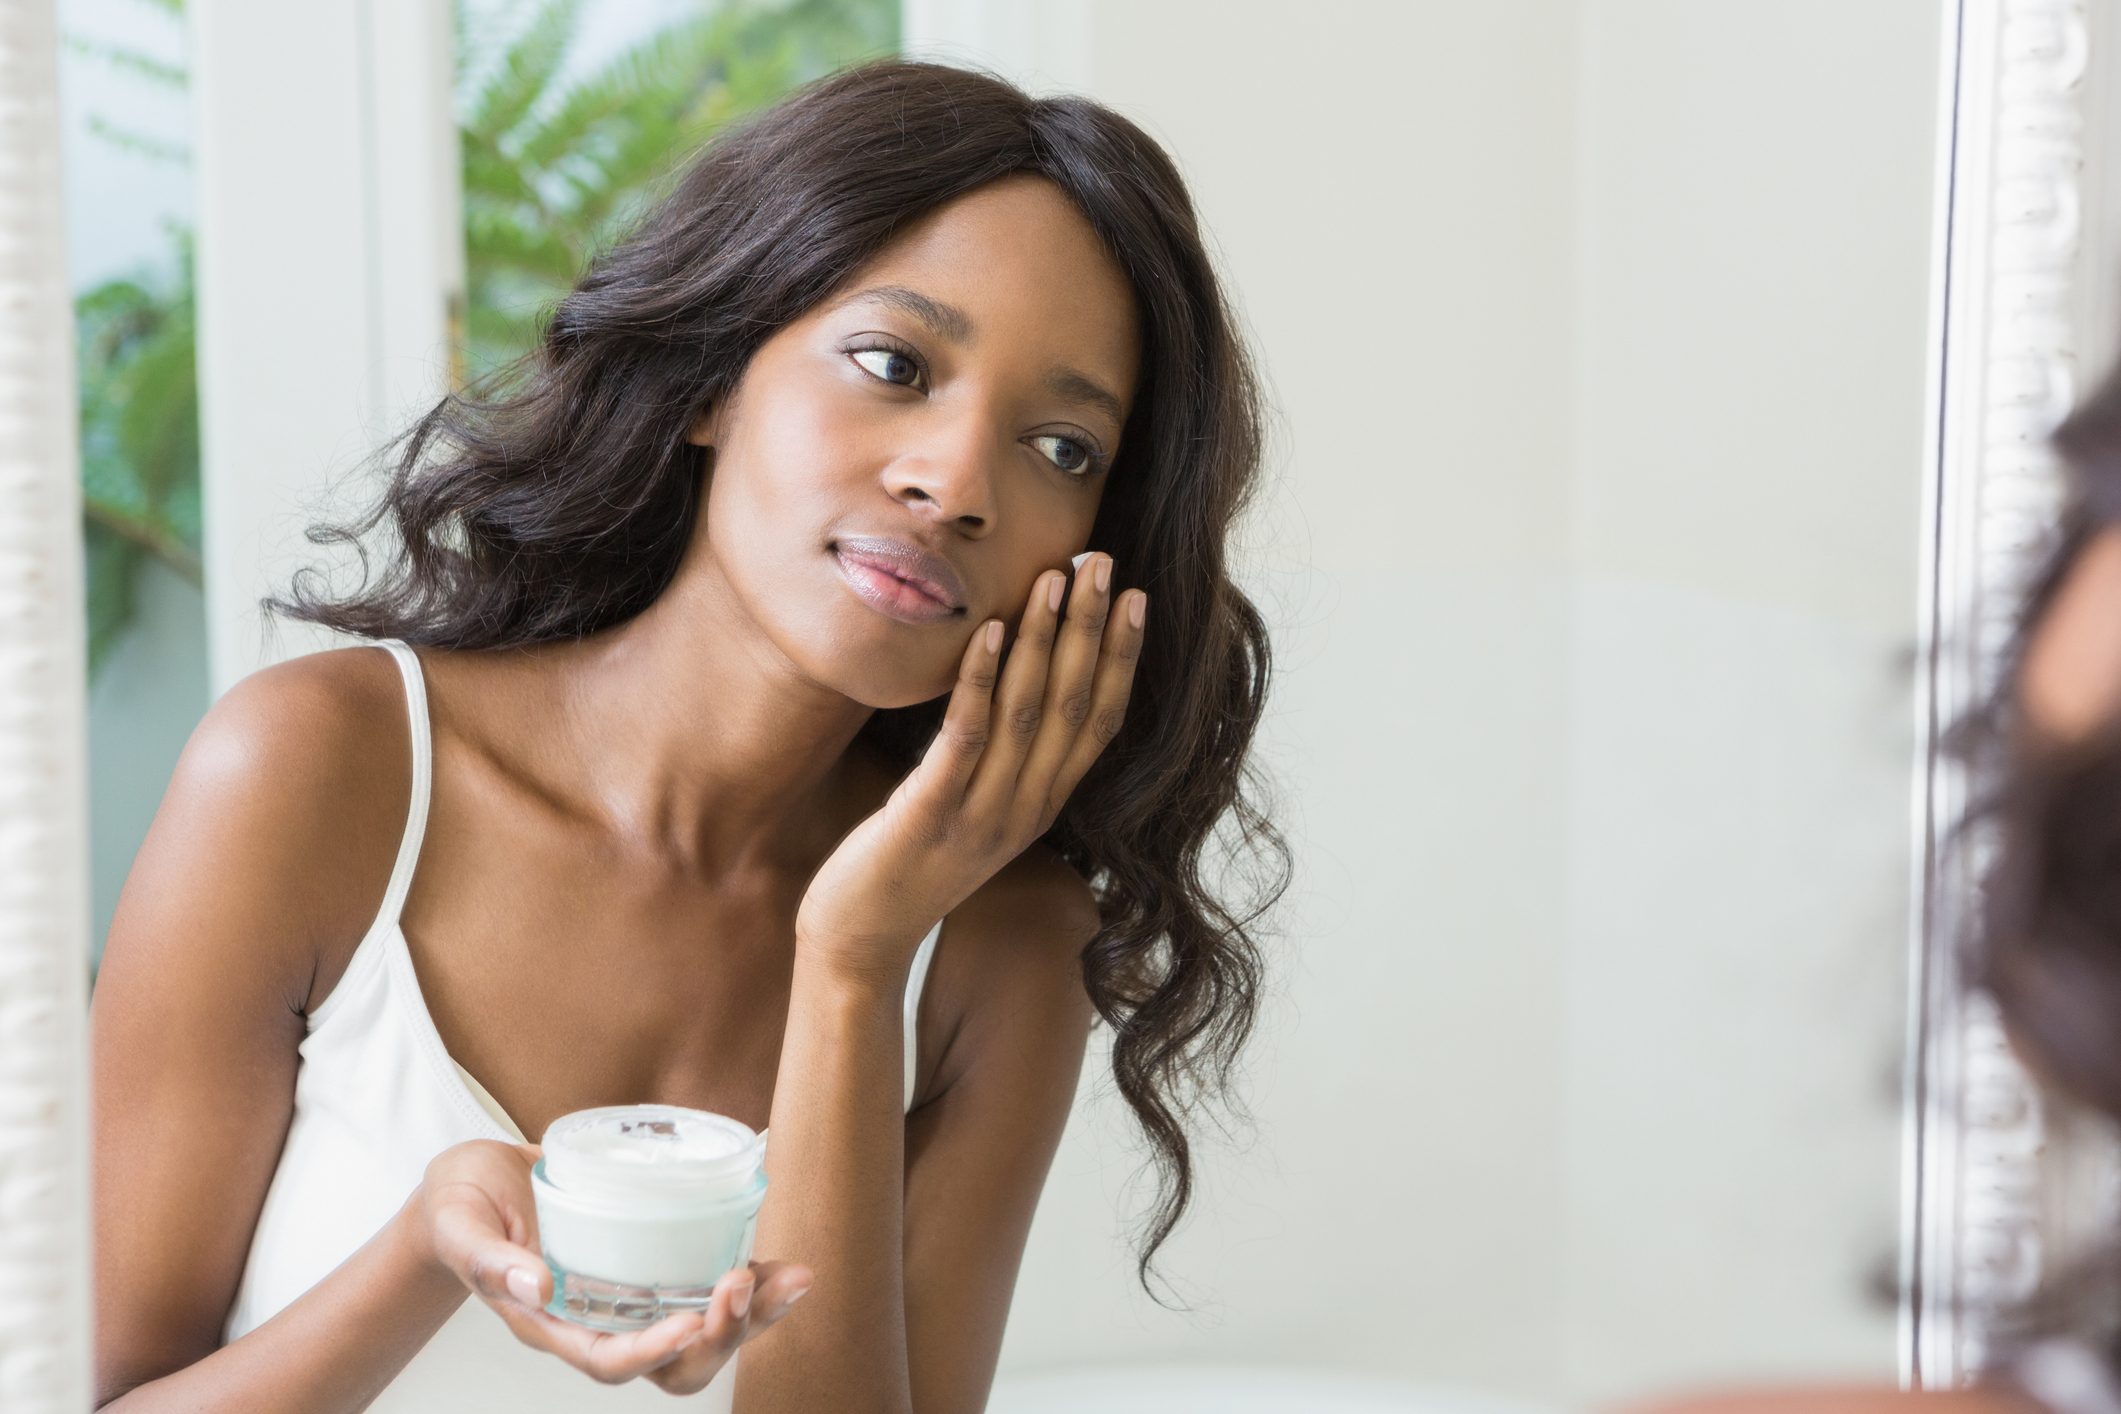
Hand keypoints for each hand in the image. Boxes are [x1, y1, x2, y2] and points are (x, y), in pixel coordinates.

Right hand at [410, 1139, 813, 1393]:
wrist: (472, 1186)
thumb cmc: (459, 1207)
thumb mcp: (458, 1224)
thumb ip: (486, 1257)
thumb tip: (535, 1282)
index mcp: (552, 1323)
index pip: (611, 1361)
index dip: (655, 1350)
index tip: (692, 1317)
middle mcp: (600, 1321)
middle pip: (673, 1364)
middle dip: (722, 1336)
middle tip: (750, 1283)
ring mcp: (631, 1297)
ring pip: (705, 1333)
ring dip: (755, 1312)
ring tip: (796, 1278)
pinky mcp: (653, 1264)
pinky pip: (708, 1288)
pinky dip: (751, 1283)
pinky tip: (782, 1263)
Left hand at [795, 551, 1146, 979]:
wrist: (860, 942)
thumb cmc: (909, 865)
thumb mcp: (972, 810)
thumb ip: (998, 761)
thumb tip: (1009, 687)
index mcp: (1041, 805)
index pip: (1099, 723)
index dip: (1121, 659)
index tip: (1134, 598)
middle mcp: (1024, 809)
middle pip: (1072, 707)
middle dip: (1090, 630)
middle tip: (1101, 563)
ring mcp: (982, 815)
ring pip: (1027, 715)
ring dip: (1043, 641)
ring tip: (1051, 578)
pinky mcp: (931, 815)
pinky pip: (965, 737)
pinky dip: (981, 680)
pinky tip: (986, 631)